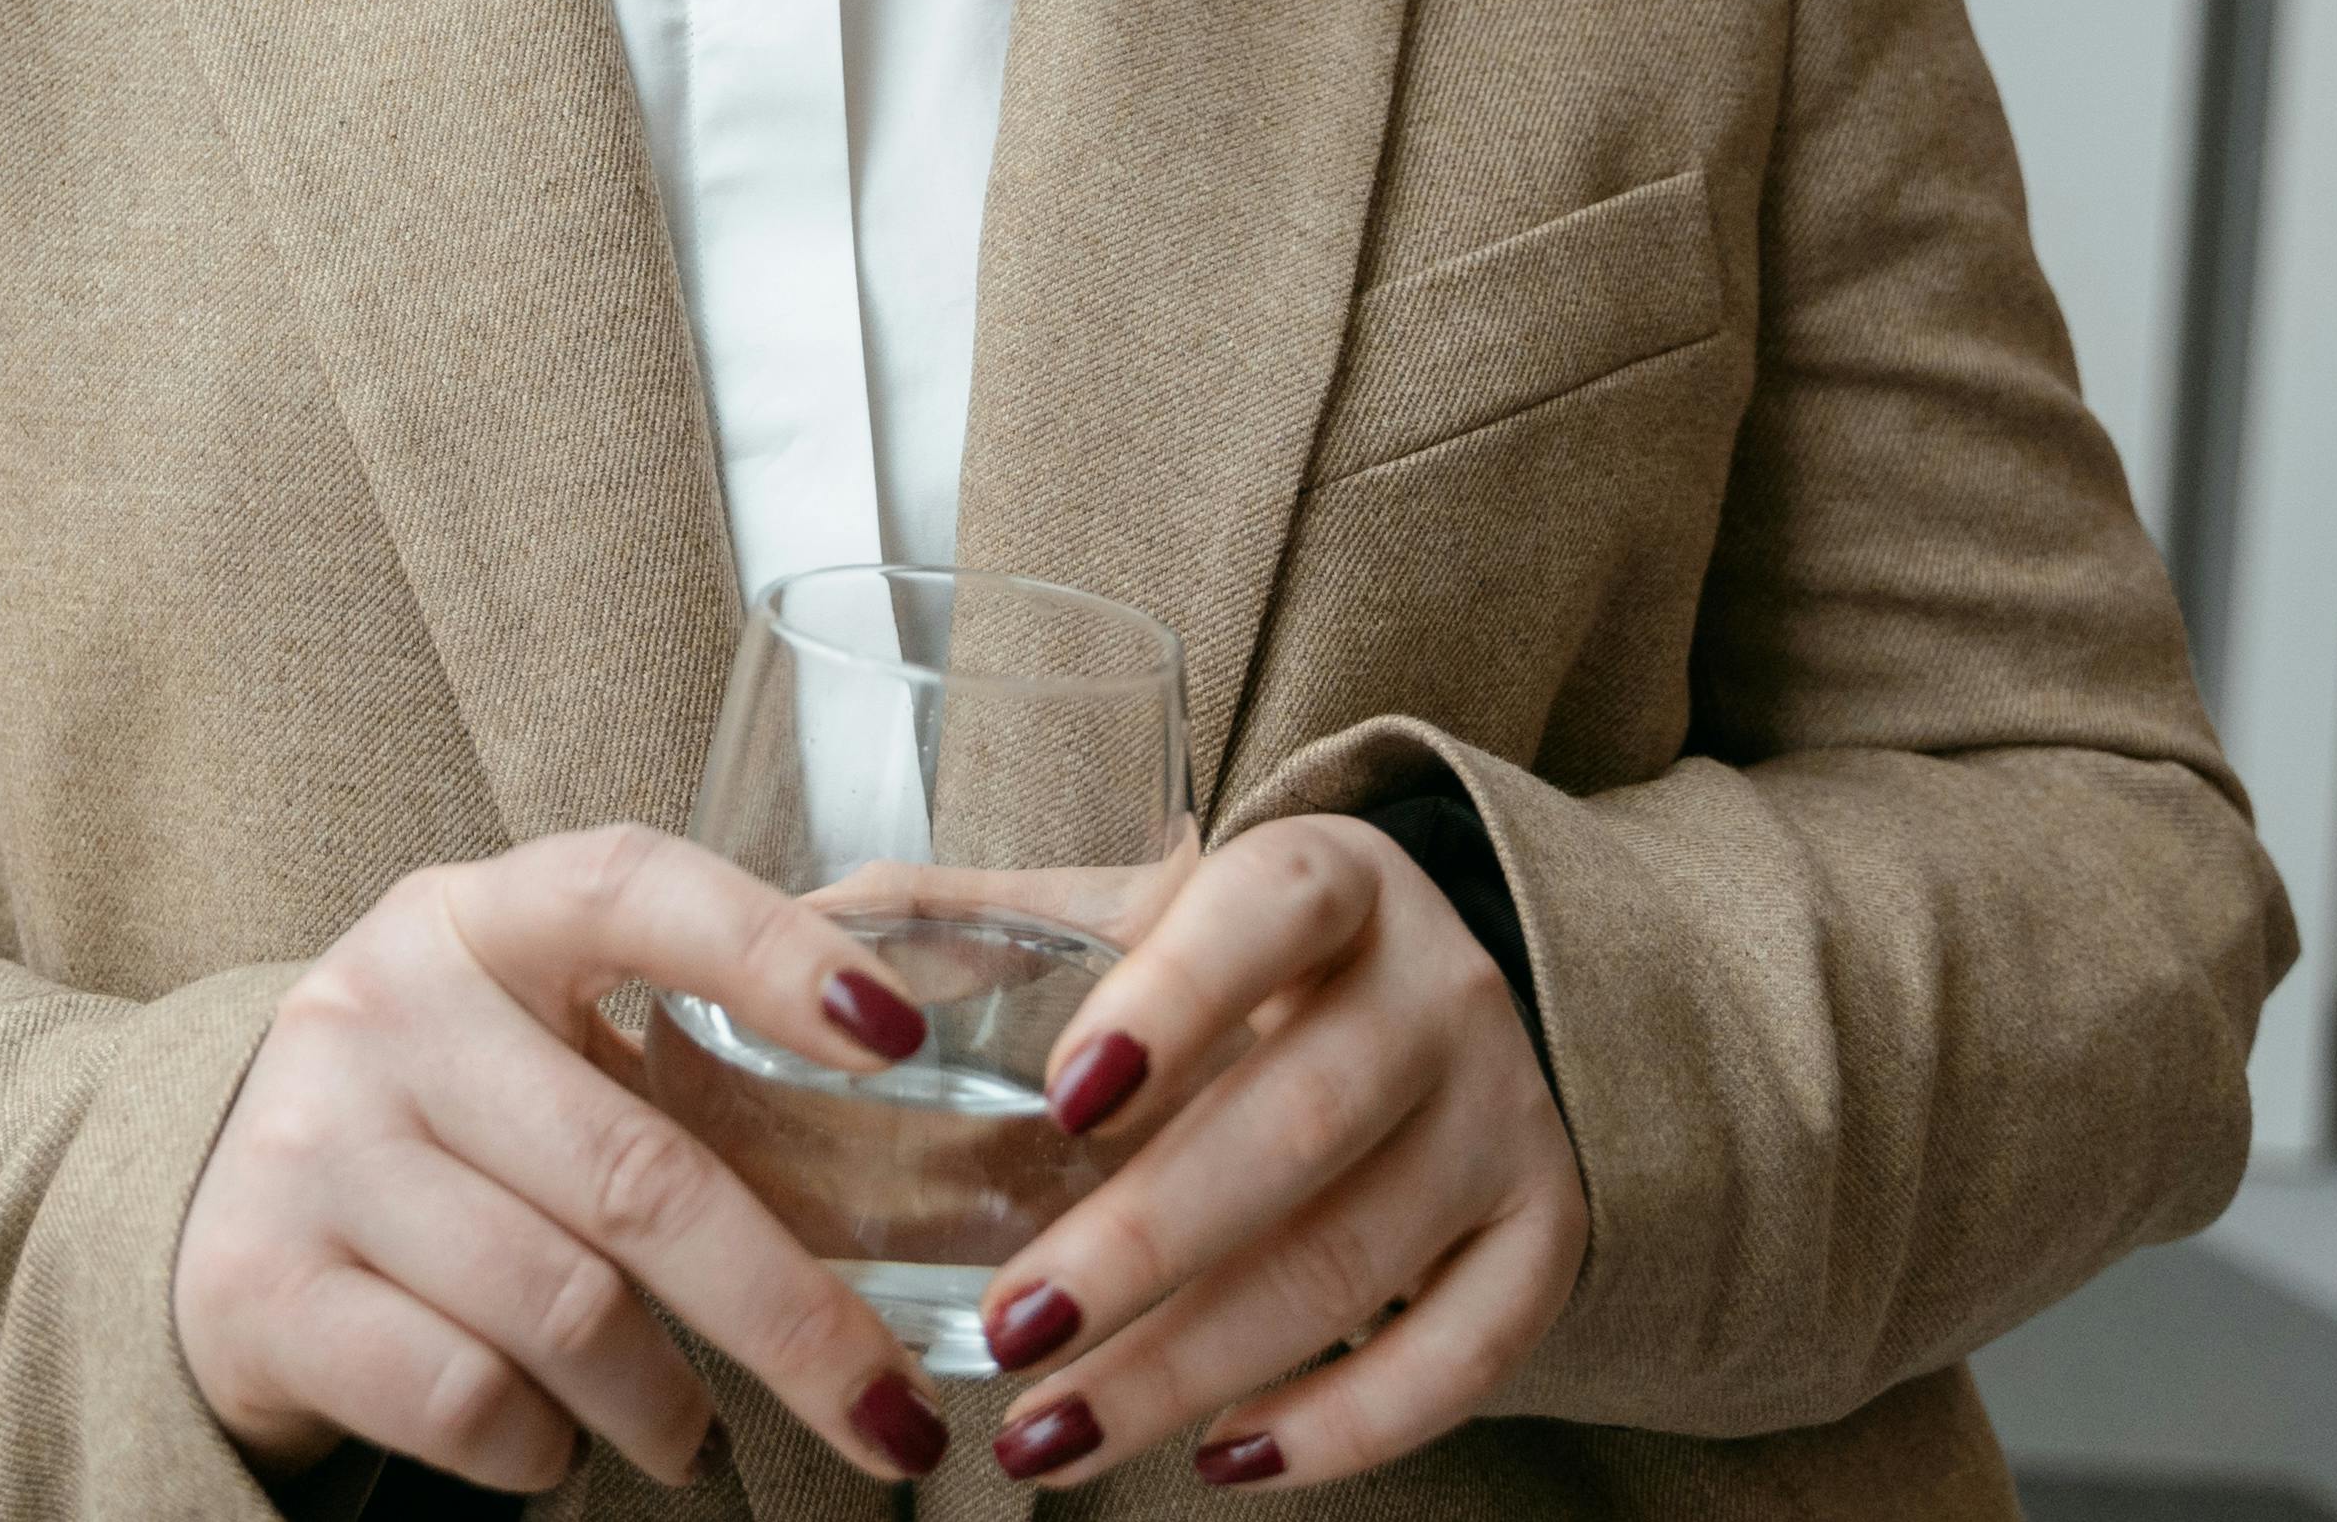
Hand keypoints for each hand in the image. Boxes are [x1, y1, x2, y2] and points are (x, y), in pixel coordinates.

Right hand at [173, 825, 967, 1496]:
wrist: (217, 1228)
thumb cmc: (444, 1131)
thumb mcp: (529, 1042)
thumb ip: (676, 1044)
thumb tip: (926, 1076)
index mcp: (475, 919)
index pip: (628, 886)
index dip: (768, 951)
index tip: (899, 1035)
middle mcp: (381, 1006)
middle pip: (636, 1174)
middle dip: (793, 1318)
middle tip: (893, 1417)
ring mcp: (312, 1143)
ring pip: (565, 1308)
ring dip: (665, 1404)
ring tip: (687, 1430)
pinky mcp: (260, 1282)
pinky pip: (466, 1396)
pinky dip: (542, 1451)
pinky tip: (550, 1442)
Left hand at [956, 813, 1581, 1491]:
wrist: (1443, 987)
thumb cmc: (1240, 953)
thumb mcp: (1138, 901)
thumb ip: (982, 916)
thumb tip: (792, 941)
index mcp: (1328, 876)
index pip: (1264, 913)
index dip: (1174, 1001)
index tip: (1063, 1099)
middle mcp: (1437, 987)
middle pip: (1299, 1122)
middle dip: (1142, 1245)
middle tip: (1007, 1328)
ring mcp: (1504, 1115)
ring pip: (1355, 1260)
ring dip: (1193, 1365)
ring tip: (1048, 1432)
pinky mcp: (1544, 1232)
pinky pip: (1464, 1354)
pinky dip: (1347, 1424)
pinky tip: (1224, 1458)